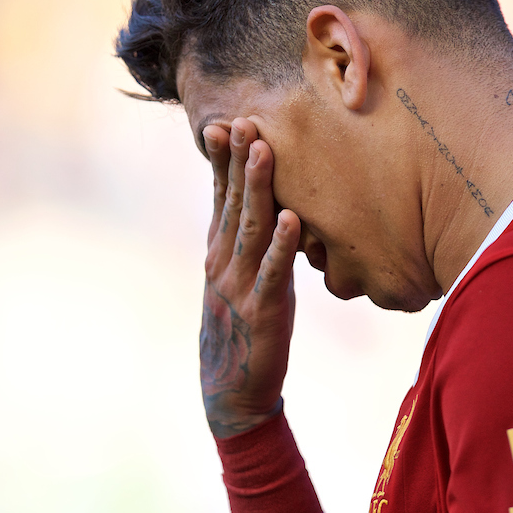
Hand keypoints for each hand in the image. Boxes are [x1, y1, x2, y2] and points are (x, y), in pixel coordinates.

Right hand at [200, 118, 301, 437]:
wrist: (231, 391)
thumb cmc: (240, 328)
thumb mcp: (235, 277)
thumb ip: (244, 241)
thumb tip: (258, 202)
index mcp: (218, 251)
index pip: (219, 197)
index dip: (220, 162)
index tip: (222, 123)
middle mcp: (223, 261)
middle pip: (233, 202)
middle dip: (239, 160)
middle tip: (246, 120)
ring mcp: (240, 284)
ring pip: (251, 228)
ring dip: (258, 188)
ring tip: (266, 152)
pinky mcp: (263, 310)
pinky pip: (273, 272)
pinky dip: (283, 245)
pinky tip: (295, 219)